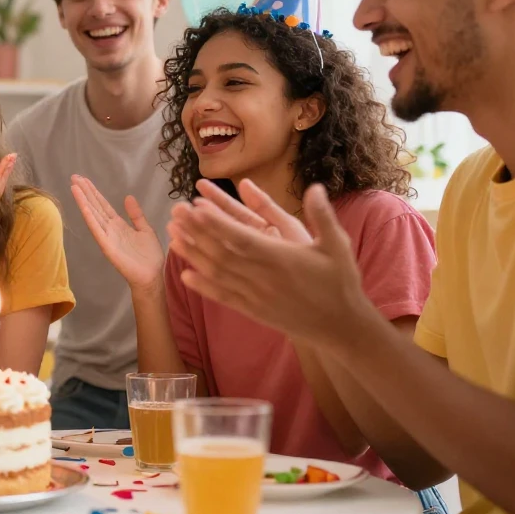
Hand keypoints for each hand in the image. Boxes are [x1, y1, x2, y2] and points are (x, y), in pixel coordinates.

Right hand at [70, 174, 163, 292]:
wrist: (151, 276)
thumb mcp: (145, 229)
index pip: (103, 204)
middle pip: (95, 206)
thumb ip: (136, 215)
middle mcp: (109, 228)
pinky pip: (97, 229)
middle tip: (74, 176)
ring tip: (74, 186)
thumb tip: (128, 197)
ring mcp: (106, 236)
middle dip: (85, 191)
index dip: (94, 192)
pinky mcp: (107, 245)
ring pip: (93, 215)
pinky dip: (89, 217)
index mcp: (118, 224)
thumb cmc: (149, 257)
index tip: (84, 180)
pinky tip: (83, 206)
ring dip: (83, 201)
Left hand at [167, 184, 374, 346]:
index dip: (216, 223)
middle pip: (221, 252)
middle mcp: (264, 277)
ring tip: (173, 236)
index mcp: (281, 257)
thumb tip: (314, 187)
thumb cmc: (340, 282)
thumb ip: (323, 216)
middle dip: (196, 231)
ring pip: (217, 273)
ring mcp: (256, 295)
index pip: (241, 237)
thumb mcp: (337, 245)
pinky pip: (223, 296)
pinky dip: (203, 286)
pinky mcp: (253, 311)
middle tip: (175, 213)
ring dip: (193, 254)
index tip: (195, 207)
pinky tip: (185, 275)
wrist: (341, 327)